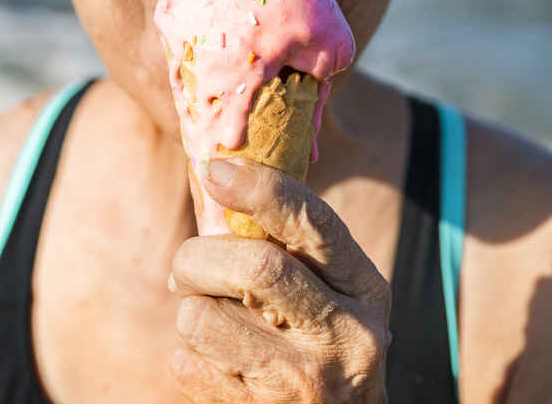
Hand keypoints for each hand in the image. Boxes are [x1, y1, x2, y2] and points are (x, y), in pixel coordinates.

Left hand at [169, 158, 391, 403]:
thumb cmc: (324, 342)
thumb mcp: (337, 291)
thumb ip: (293, 244)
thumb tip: (218, 176)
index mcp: (364, 290)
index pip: (314, 224)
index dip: (260, 189)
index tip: (216, 171)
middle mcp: (344, 336)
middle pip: (254, 267)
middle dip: (199, 257)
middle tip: (188, 266)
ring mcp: (301, 381)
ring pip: (203, 317)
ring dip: (191, 310)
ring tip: (213, 321)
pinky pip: (187, 364)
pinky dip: (189, 356)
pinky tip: (220, 362)